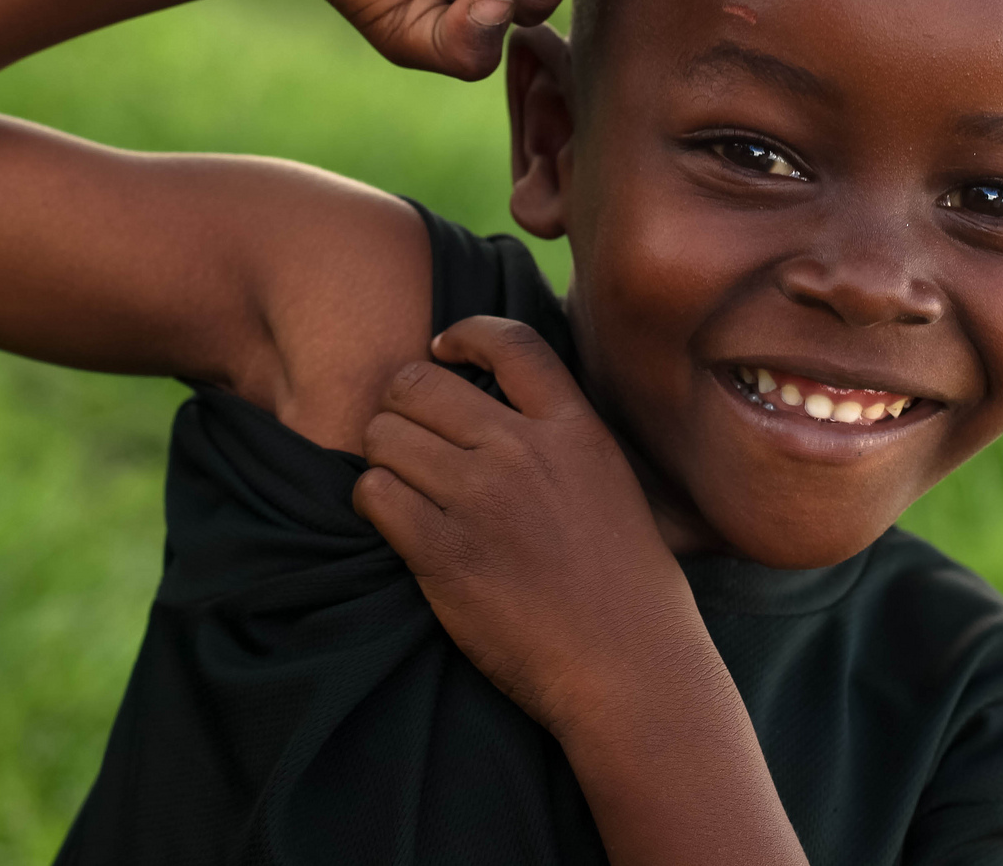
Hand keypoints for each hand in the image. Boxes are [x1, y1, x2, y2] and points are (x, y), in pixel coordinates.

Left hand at [354, 317, 706, 735]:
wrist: (628, 669)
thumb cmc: (627, 584)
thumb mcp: (612, 481)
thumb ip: (562, 435)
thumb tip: (501, 402)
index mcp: (574, 429)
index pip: (509, 342)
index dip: (463, 334)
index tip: (441, 351)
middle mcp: (524, 451)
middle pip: (420, 384)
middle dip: (402, 403)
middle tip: (408, 432)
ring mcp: (480, 500)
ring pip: (385, 435)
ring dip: (382, 454)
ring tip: (401, 481)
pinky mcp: (442, 552)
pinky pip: (374, 494)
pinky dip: (373, 501)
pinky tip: (394, 520)